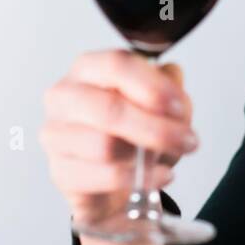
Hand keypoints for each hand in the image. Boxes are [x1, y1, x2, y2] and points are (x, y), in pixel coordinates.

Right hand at [40, 50, 196, 227]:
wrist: (113, 178)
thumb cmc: (132, 131)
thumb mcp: (160, 106)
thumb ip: (171, 92)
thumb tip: (175, 86)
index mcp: (88, 68)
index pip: (117, 65)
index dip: (153, 85)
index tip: (180, 107)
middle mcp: (64, 96)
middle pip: (110, 108)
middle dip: (157, 128)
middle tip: (188, 141)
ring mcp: (56, 135)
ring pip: (104, 146)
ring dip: (147, 157)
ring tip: (170, 160)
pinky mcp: (60, 171)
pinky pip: (103, 176)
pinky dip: (138, 179)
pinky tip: (158, 176)